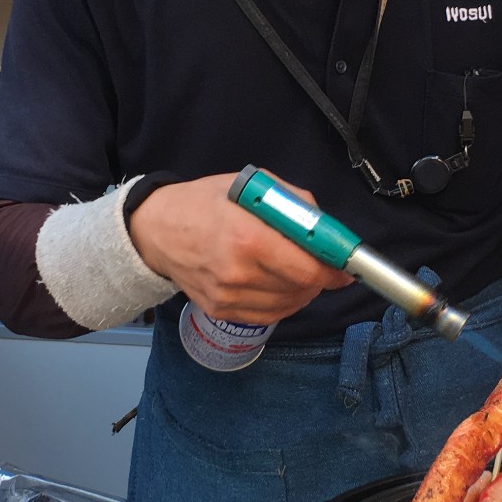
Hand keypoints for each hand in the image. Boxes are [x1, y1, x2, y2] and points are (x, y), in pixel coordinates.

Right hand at [128, 172, 352, 324]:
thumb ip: (293, 203)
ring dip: (302, 290)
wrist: (156, 231)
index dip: (334, 269)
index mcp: (247, 237)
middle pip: (302, 288)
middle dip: (319, 277)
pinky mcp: (222, 311)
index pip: (307, 268)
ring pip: (289, 305)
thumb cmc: (203, 203)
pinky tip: (278, 283)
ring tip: (294, 269)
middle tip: (320, 263)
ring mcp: (228, 297)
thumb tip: (326, 226)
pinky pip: (269, 315)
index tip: (345, 266)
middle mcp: (238, 273)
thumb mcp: (250, 186)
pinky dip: (282, 302)